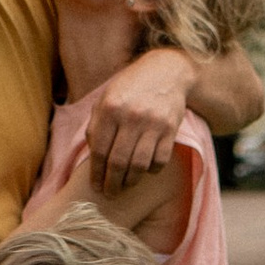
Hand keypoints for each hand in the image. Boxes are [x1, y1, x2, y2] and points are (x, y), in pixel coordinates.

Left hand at [84, 49, 195, 188]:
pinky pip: (160, 160)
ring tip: (125, 185)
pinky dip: (151, 170)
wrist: (166, 72)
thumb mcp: (106, 99)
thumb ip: (96, 126)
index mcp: (110, 108)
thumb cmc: (130, 88)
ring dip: (131, 181)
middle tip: (110, 193)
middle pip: (119, 161)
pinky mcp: (171, 129)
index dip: (96, 173)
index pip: (100, 150)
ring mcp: (153, 123)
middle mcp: (131, 116)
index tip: (96, 186)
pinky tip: (145, 170)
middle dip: (112, 183)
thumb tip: (93, 157)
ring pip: (139, 165)